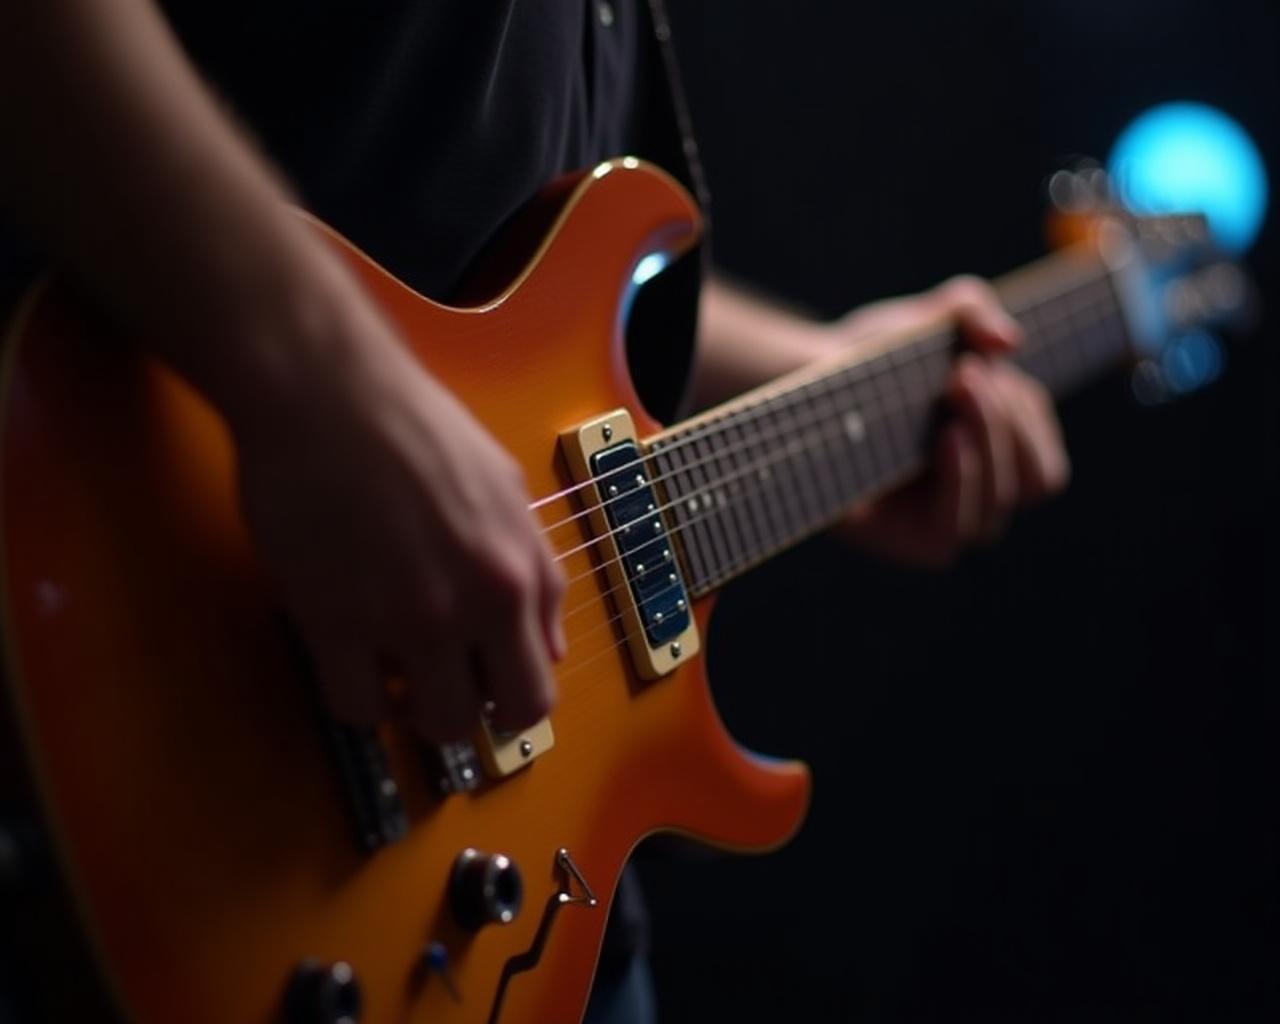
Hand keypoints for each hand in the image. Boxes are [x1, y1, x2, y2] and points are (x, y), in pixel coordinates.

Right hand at [229, 289, 564, 740]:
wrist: (329, 392)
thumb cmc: (418, 427)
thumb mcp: (507, 490)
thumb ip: (536, 572)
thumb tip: (546, 646)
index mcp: (519, 573)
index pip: (538, 688)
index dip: (511, 698)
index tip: (483, 681)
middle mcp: (473, 605)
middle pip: (497, 719)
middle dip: (472, 711)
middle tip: (440, 682)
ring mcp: (403, 619)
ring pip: (430, 723)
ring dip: (414, 706)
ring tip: (393, 667)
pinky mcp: (332, 622)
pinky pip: (354, 706)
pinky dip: (356, 695)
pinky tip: (351, 659)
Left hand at [834, 276, 1069, 565]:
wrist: (798, 389)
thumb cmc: (868, 365)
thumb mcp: (925, 323)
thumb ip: (973, 313)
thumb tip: (1009, 342)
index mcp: (995, 463)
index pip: (1042, 467)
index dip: (1030, 418)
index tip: (990, 366)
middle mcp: (975, 500)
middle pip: (1032, 479)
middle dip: (1006, 418)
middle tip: (965, 373)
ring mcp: (945, 523)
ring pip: (1000, 500)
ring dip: (988, 437)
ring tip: (956, 387)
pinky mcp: (911, 542)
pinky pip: (957, 527)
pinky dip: (962, 477)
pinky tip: (946, 436)